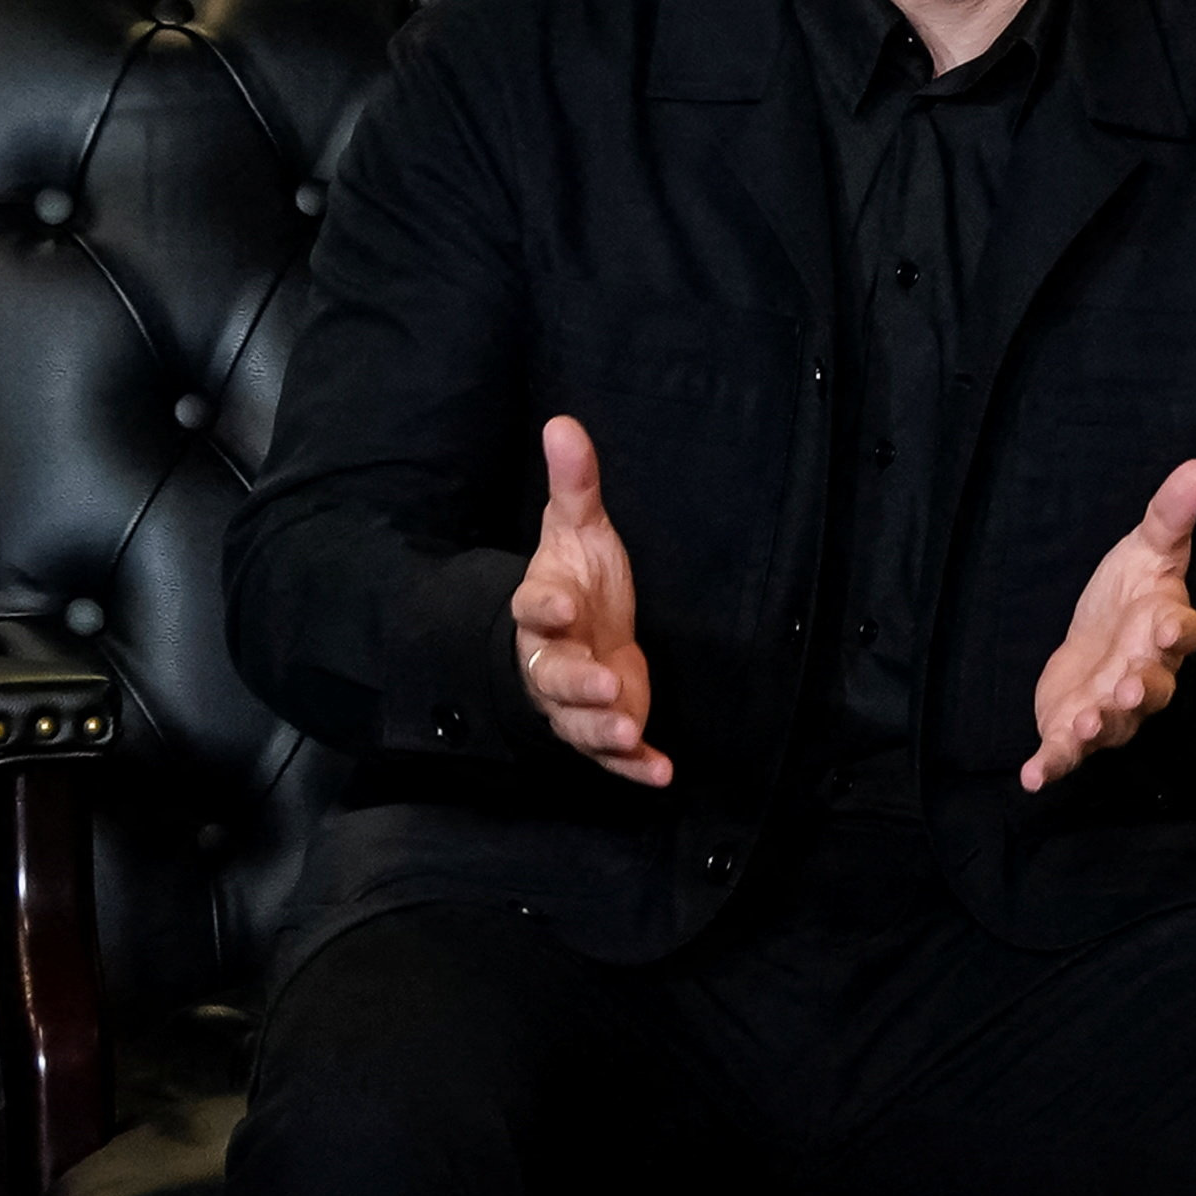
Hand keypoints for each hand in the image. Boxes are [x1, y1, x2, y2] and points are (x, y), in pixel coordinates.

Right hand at [510, 415, 669, 786]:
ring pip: (579, 721)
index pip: (533, 610)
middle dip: (576, 684)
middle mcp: (553, 659)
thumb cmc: (578, 582)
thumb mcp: (578, 530)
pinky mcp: (607, 726)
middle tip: (605, 685)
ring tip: (629, 729)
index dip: (544, 609)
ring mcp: (578, 700)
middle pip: (553, 677)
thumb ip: (574, 484)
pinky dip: (634, 766)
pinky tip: (661, 772)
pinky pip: (614, 755)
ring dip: (603, 728)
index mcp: (545, 609)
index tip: (560, 605)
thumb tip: (564, 422)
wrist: (579, 633)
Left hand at [1023, 459, 1195, 790]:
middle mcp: (1145, 675)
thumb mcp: (1145, 548)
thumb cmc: (1127, 597)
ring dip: (1102, 725)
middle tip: (1134, 686)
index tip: (1166, 624)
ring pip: (1115, 723)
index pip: (1182, 632)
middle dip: (1144, 688)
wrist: (1093, 641)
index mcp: (1163, 629)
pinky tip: (1032, 776)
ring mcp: (1111, 708)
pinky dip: (1053, 764)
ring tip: (1088, 722)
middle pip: (1154, 687)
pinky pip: (1068, 753)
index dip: (1176, 632)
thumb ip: (1170, 514)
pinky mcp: (1074, 729)